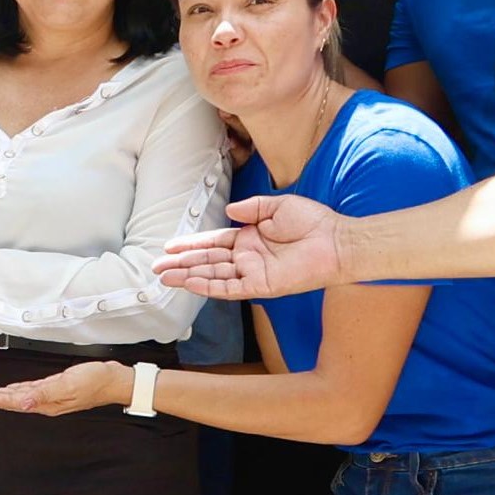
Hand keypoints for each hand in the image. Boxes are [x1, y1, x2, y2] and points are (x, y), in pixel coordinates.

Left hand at [0, 361, 129, 415]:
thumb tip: (22, 403)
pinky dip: (18, 391)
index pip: (12, 401)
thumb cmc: (95, 382)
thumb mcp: (67, 385)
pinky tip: (15, 391)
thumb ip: (44, 393)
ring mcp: (51, 396)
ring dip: (2, 397)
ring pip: (19, 397)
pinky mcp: (56, 389)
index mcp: (45, 402)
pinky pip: (30, 391)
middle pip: (12, 401)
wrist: (113, 381)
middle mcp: (45, 401)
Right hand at [155, 194, 338, 300]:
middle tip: (157, 267)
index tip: (169, 247)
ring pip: (213, 276)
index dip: (191, 245)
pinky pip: (230, 288)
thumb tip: (229, 210)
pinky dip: (210, 287)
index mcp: (250, 238)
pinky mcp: (262, 286)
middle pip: (208, 261)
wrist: (336, 241)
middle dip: (182, 263)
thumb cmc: (313, 222)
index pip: (214, 243)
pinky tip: (191, 284)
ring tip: (165, 277)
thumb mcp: (278, 205)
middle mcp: (248, 257)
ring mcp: (253, 273)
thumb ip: (252, 208)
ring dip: (189, 276)